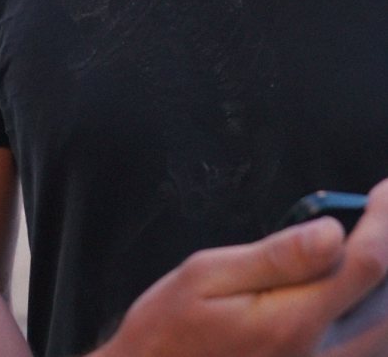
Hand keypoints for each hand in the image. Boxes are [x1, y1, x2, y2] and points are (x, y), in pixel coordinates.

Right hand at [98, 179, 387, 356]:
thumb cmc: (170, 335)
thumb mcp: (206, 275)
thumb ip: (275, 256)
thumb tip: (331, 232)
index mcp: (291, 322)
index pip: (364, 264)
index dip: (381, 221)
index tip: (381, 193)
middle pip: (386, 301)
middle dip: (387, 247)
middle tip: (379, 213)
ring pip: (383, 330)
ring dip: (382, 284)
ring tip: (371, 239)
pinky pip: (367, 349)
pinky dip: (373, 314)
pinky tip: (356, 289)